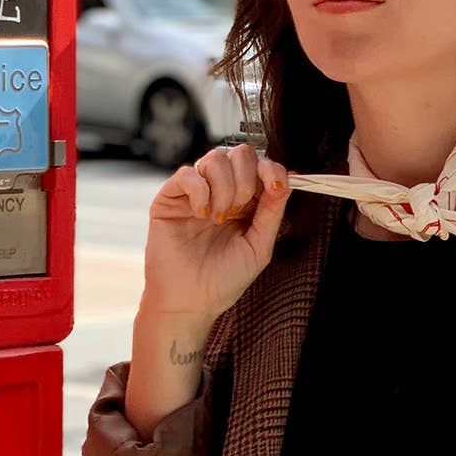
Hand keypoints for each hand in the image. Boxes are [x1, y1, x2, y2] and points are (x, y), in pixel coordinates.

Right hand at [141, 143, 291, 320]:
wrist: (190, 302)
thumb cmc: (223, 280)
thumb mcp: (259, 247)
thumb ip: (272, 212)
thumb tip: (285, 179)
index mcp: (245, 202)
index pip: (260, 166)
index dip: (270, 168)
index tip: (275, 185)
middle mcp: (220, 192)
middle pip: (239, 153)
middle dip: (246, 179)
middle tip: (238, 211)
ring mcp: (195, 193)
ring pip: (214, 158)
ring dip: (224, 188)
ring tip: (218, 218)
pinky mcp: (170, 198)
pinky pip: (186, 173)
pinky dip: (200, 190)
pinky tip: (201, 215)